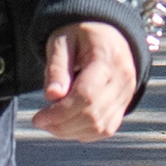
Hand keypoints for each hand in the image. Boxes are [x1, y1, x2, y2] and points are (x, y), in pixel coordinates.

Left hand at [32, 19, 138, 142]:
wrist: (107, 32)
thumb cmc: (80, 34)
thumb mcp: (62, 41)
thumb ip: (57, 67)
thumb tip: (52, 96)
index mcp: (108, 58)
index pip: (87, 95)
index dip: (61, 113)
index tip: (38, 118)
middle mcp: (123, 79)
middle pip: (94, 115)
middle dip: (62, 125)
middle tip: (40, 121)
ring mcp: (127, 94)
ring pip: (100, 127)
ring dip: (72, 132)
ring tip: (51, 123)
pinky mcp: (124, 104)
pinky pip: (106, 129)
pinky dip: (84, 132)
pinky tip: (67, 124)